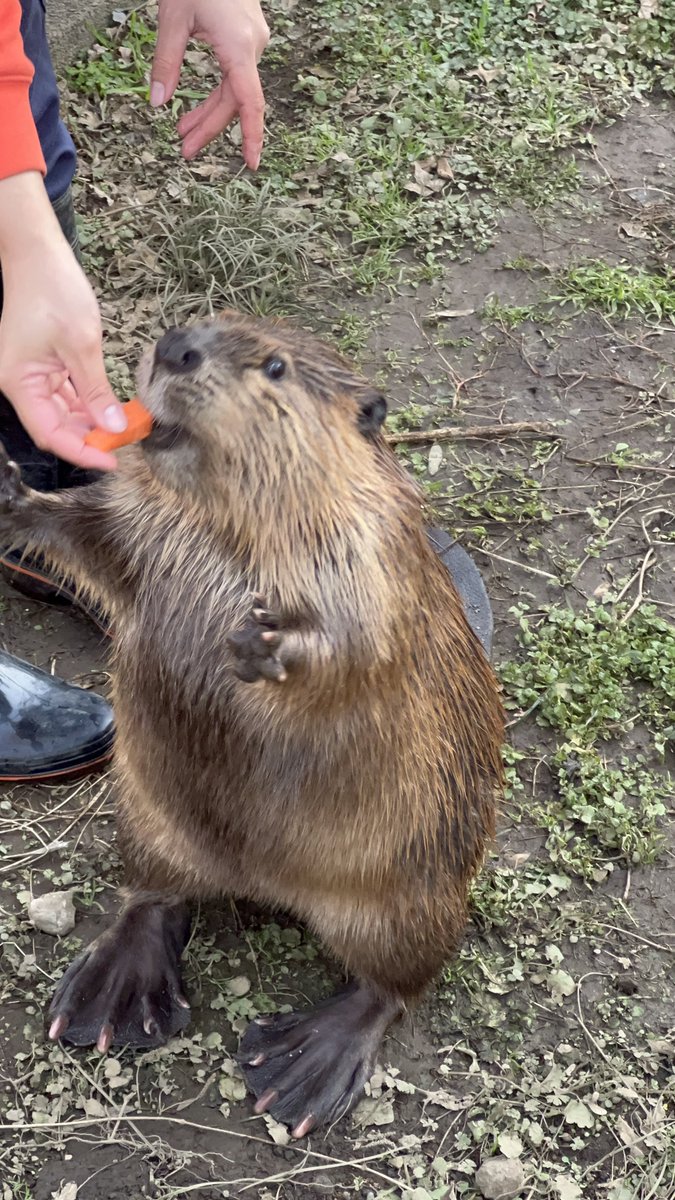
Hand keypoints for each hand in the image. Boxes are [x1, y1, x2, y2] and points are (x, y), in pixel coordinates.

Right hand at [0, 174, 125, 471]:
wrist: (36, 251)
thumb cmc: (51, 288)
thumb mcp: (82, 343)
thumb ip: (97, 390)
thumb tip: (115, 427)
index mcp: (19, 382)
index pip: (51, 434)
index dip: (82, 452)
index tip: (114, 461)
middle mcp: (21, 384)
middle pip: (57, 427)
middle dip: (92, 437)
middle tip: (129, 442)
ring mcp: (31, 375)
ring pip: (64, 413)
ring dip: (94, 421)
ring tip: (128, 425)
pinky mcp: (44, 366)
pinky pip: (67, 395)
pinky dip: (90, 403)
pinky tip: (114, 407)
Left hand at [150, 0, 269, 167]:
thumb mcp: (172, 18)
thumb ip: (166, 62)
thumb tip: (157, 102)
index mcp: (239, 46)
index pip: (249, 102)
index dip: (252, 136)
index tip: (252, 163)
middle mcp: (252, 46)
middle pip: (234, 101)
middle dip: (209, 127)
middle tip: (184, 150)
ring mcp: (253, 41)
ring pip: (233, 89)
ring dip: (209, 112)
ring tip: (184, 131)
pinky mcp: (247, 35)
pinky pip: (235, 73)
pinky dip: (217, 93)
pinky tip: (199, 107)